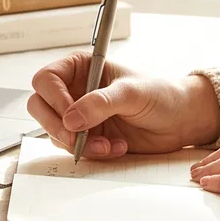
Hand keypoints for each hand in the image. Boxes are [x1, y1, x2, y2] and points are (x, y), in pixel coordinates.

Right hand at [27, 53, 219, 158]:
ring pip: (54, 132)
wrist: (180, 120)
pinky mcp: (87, 137)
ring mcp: (79, 115)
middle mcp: (75, 90)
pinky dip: (90, 153)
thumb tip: (71, 118)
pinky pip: (72, 149)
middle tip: (77, 138)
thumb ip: (101, 102)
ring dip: (78, 144)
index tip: (71, 115)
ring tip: (109, 145)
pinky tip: (116, 147)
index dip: (54, 99)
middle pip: (39, 107)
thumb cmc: (160, 94)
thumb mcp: (132, 92)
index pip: (46, 79)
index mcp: (81, 67)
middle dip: (57, 127)